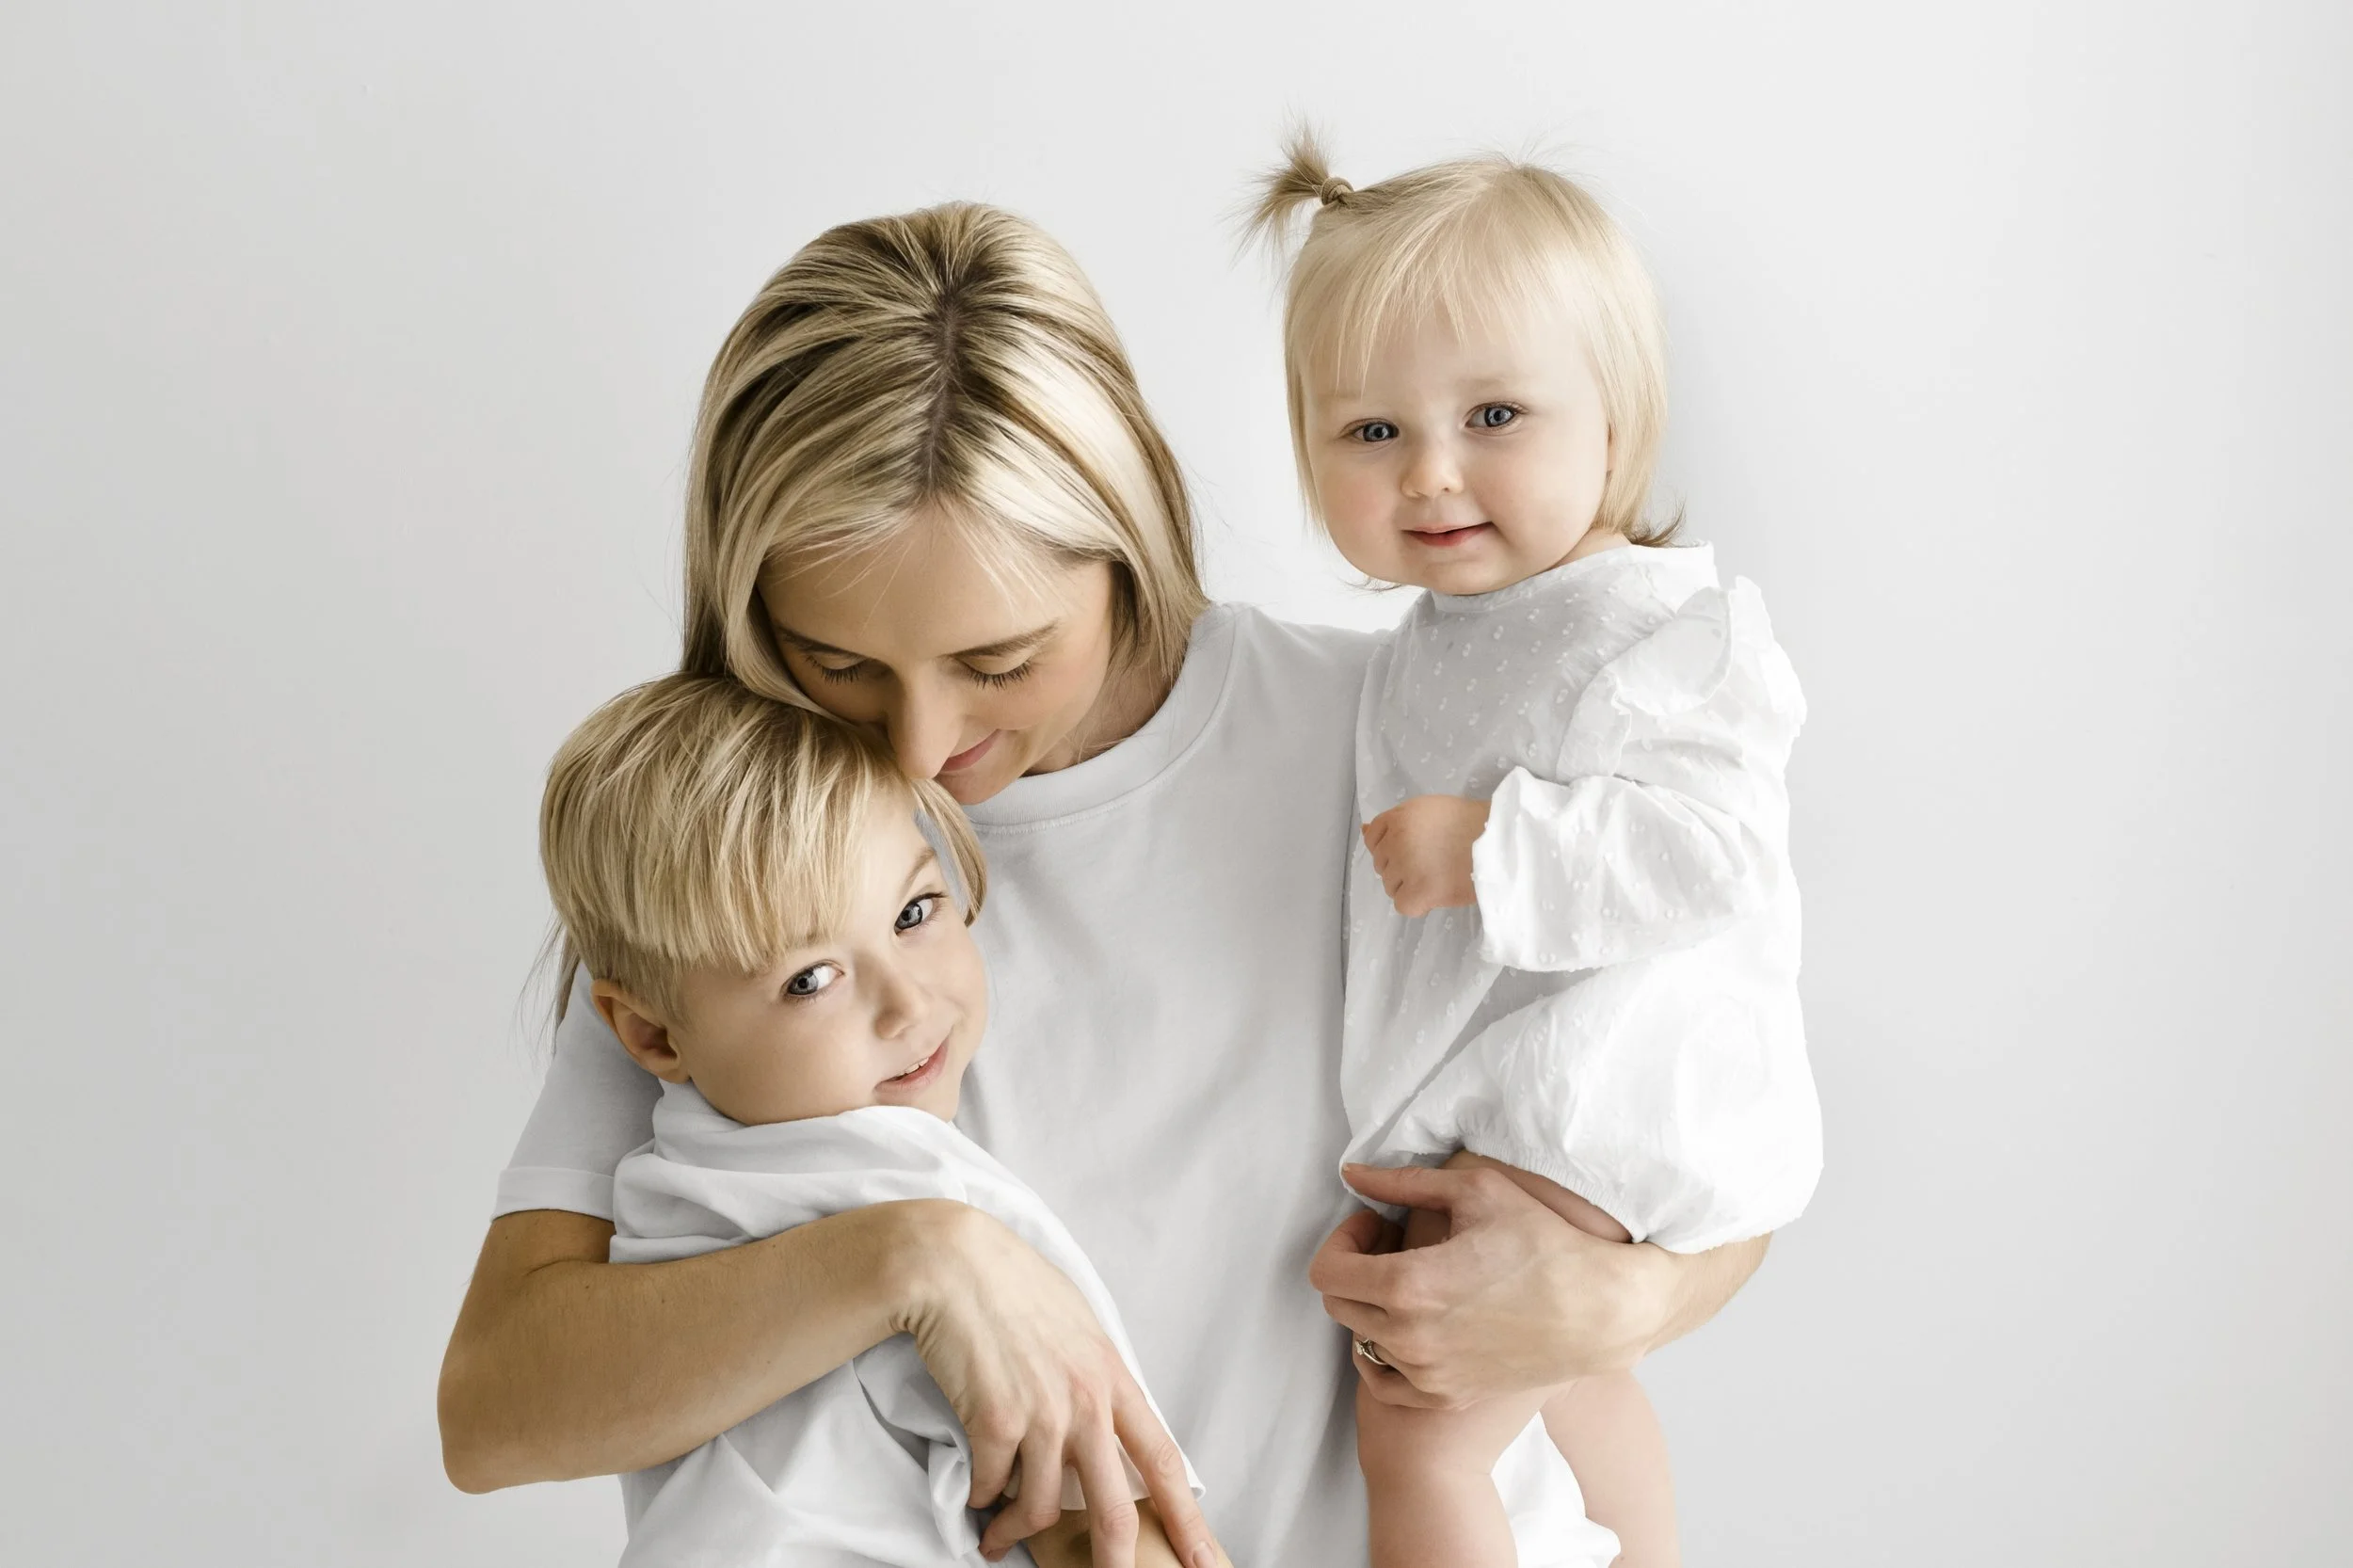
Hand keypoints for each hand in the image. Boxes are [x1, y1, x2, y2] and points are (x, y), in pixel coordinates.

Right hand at [895, 1204, 1219, 1567]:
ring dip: (1014, 1532)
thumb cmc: (1012, 1287)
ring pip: (1039, 1509)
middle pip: (1114, 1509)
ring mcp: (1042, 1414)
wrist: (954, 1264)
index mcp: (1113, 1378)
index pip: (1164, 1460)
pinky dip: (980, 1500)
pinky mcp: (995, 1421)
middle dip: (1114, 1564)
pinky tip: (972, 1494)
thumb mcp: (1076, 1326)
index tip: (1204, 1561)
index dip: (1189, 1519)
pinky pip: (991, 1487)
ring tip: (996, 1536)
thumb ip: (1096, 1375)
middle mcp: (1087, 1402)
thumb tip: (1103, 1416)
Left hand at [1308, 1162, 1669, 1409]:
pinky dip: (1385, 1351)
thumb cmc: (1543, 1243)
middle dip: (1355, 1268)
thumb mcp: (1475, 1191)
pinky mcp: (1447, 1395)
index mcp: (1409, 1286)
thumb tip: (1351, 1172)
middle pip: (1338, 1305)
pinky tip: (1414, 1323)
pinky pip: (1384, 1380)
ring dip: (1373, 1306)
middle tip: (1394, 1245)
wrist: (1599, 1311)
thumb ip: (1402, 1181)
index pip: (1327, 1272)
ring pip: (1361, 1339)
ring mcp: (1428, 1374)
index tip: (1375, 1224)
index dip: (1342, 1239)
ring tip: (1413, 1281)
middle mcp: (1410, 1338)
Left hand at [1361, 795, 1488, 916]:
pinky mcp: (1419, 891)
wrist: (1502, 843)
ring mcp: (1406, 866)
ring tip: (1439, 877)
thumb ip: (1397, 821)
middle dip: (1401, 868)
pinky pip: (1402, 904)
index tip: (1411, 852)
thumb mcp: (1430, 810)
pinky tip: (1436, 893)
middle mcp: (1398, 839)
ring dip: (1410, 886)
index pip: (1374, 837)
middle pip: (1382, 864)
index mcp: (1400, 816)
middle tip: (1433, 864)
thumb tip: (1363, 831)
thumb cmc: (1472, 825)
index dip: (1390, 848)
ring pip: (1390, 885)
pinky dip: (1418, 904)